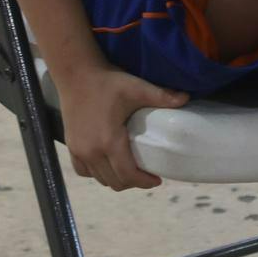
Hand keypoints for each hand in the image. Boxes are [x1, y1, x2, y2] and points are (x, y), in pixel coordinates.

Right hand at [54, 62, 187, 190]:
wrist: (76, 74)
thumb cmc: (107, 82)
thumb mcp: (137, 88)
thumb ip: (161, 96)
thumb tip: (187, 98)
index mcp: (109, 141)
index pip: (127, 175)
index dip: (144, 182)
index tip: (157, 180)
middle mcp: (91, 152)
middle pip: (115, 182)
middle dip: (133, 182)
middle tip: (146, 174)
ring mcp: (79, 151)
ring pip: (100, 179)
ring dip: (116, 178)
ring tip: (130, 169)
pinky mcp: (71, 146)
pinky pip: (84, 171)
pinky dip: (98, 173)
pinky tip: (108, 163)